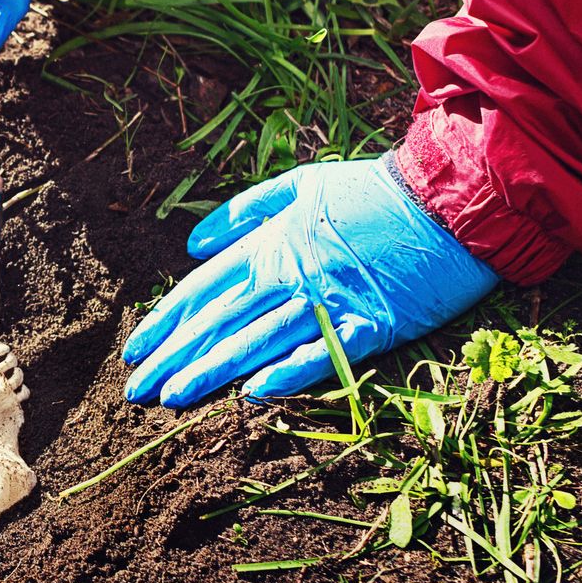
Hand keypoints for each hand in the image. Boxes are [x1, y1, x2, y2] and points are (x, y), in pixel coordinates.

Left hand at [122, 155, 498, 407]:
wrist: (449, 199)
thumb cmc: (371, 191)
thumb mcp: (300, 184)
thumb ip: (244, 212)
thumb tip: (194, 244)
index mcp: (271, 245)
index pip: (202, 289)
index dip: (164, 321)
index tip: (133, 351)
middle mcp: (291, 276)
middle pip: (218, 322)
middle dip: (173, 358)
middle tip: (134, 392)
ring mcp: (330, 302)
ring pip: (257, 342)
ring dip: (211, 372)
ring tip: (171, 398)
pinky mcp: (371, 325)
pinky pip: (322, 353)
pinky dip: (287, 372)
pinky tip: (251, 394)